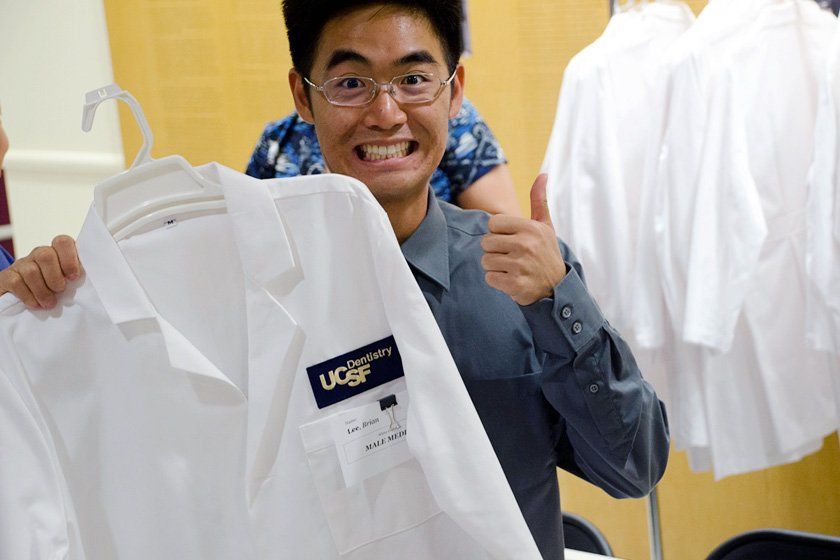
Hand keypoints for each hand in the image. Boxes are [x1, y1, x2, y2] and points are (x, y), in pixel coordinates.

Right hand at [0, 236, 80, 308]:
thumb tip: (93, 285)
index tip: (74, 277)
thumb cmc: (54, 290)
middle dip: (55, 277)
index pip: (63, 242)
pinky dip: (28, 296)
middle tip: (60, 291)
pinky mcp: (7, 276)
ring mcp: (22, 264)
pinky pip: (16, 282)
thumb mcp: (68, 283)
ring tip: (49, 303)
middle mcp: (38, 255)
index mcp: (57, 253)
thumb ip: (77, 279)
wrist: (23, 299)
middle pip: (45, 255)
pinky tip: (35, 304)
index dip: (69, 258)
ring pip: (31, 270)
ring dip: (42, 291)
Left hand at [480, 174, 565, 305]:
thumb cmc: (546, 252)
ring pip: (485, 260)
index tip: (512, 240)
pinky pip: (489, 277)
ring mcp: (520, 265)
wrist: (557, 287)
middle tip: (512, 256)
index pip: (492, 223)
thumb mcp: (545, 226)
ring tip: (512, 268)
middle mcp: (525, 244)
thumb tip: (543, 174)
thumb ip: (539, 200)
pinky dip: (498, 281)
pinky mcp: (515, 284)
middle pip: (486, 242)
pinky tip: (512, 279)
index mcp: (530, 227)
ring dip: (495, 266)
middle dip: (495, 250)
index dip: (499, 233)